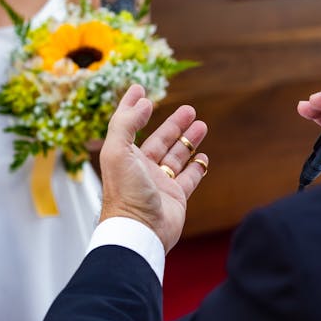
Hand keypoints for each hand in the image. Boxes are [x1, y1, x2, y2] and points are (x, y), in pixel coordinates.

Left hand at [99, 85, 208, 252]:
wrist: (140, 231)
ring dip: (188, 140)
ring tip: (201, 125)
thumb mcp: (117, 151)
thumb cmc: (125, 193)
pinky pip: (189, 178)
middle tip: (190, 109)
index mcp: (125, 156)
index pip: (128, 124)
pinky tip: (203, 157)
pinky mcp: (176, 197)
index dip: (132, 106)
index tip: (140, 89)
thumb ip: (126, 124)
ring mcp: (160, 183)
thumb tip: (142, 102)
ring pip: (177, 156)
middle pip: (160, 140)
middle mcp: (141, 168)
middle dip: (174, 124)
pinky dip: (197, 167)